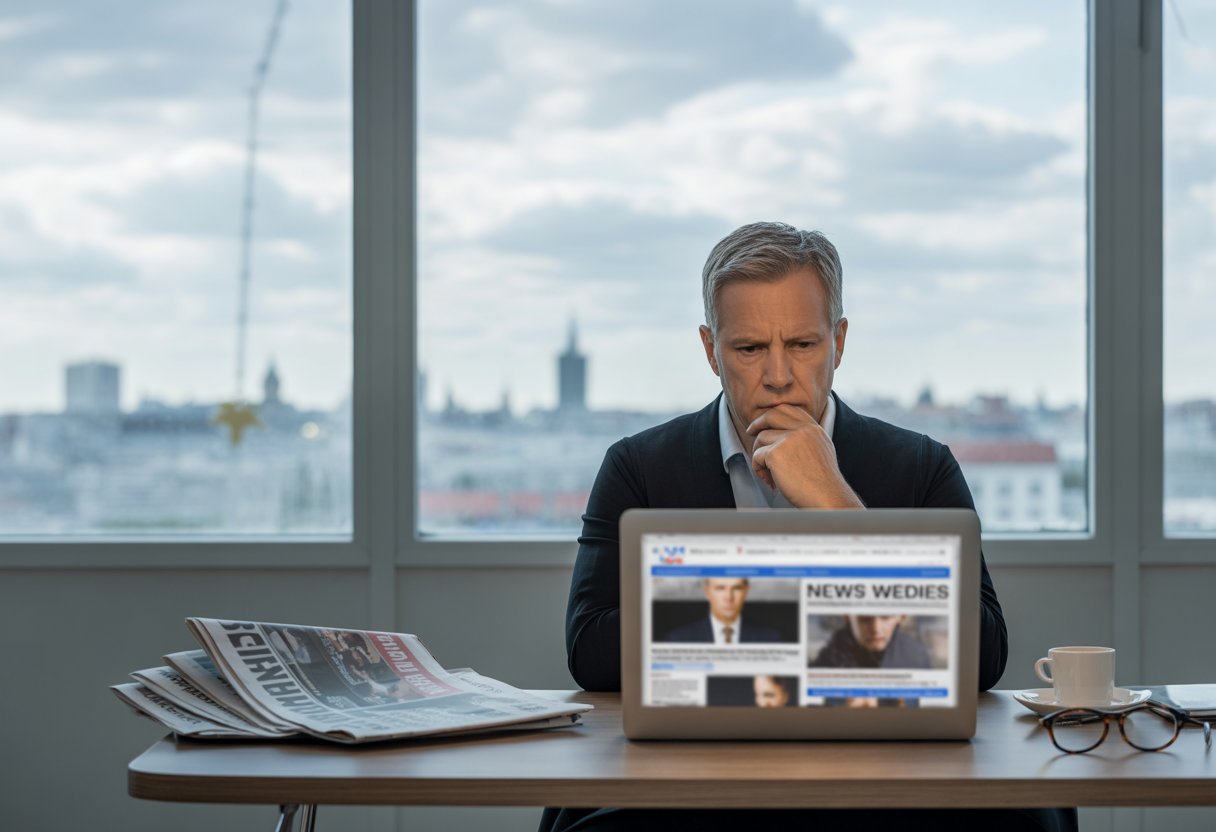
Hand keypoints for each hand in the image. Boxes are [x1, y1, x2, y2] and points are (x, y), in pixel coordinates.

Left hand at [746, 404, 863, 508]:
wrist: (827, 498)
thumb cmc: (823, 484)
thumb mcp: (821, 451)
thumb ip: (805, 439)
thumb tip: (782, 435)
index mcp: (813, 429)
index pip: (788, 410)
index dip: (772, 415)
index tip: (763, 424)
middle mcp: (802, 430)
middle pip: (771, 415)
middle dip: (757, 423)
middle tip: (750, 432)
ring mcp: (789, 439)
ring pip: (761, 438)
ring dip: (760, 456)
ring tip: (770, 475)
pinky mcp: (776, 453)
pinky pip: (757, 456)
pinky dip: (759, 470)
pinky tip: (771, 482)